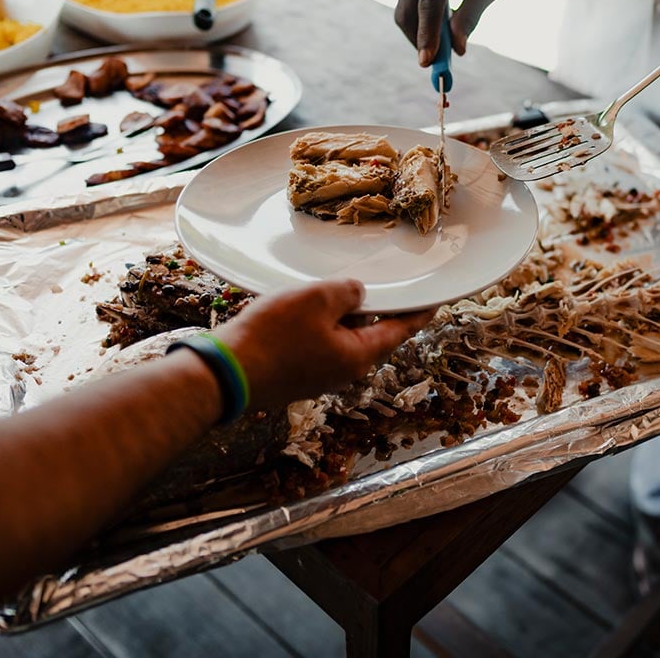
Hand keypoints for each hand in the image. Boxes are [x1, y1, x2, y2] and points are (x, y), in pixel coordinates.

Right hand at [215, 279, 432, 410]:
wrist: (226, 373)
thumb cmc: (273, 336)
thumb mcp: (317, 300)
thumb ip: (347, 293)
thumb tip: (358, 296)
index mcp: (358, 356)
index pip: (399, 331)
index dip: (417, 314)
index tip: (433, 303)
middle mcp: (343, 371)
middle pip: (367, 333)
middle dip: (367, 308)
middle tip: (368, 284)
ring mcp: (319, 376)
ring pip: (338, 336)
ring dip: (335, 314)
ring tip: (323, 290)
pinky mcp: (296, 374)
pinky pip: (317, 343)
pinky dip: (315, 324)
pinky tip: (298, 308)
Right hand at [395, 0, 506, 65]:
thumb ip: (471, 17)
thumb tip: (458, 49)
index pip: (429, 3)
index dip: (427, 35)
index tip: (427, 62)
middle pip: (408, 11)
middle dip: (420, 41)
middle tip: (437, 65)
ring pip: (403, 12)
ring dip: (420, 33)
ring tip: (443, 43)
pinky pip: (405, 5)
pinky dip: (418, 22)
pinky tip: (438, 24)